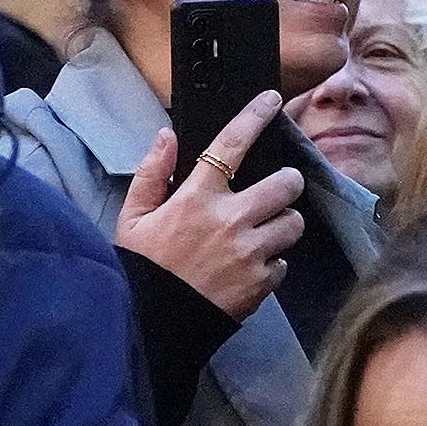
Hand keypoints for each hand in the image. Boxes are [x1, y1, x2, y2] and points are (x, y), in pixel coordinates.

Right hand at [116, 92, 305, 321]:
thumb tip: (168, 136)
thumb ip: (152, 174)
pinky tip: (250, 269)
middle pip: (286, 184)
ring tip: (263, 234)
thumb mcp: (133, 218)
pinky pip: (284, 263)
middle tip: (275, 192)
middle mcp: (230, 220)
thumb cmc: (140, 268)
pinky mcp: (262, 283)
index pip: (231, 144)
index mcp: (196, 198)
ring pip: (294, 223)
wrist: (149, 325)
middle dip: (287, 184)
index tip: (272, 99)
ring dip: (283, 225)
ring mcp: (250, 252)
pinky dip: (272, 264)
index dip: (255, 116)